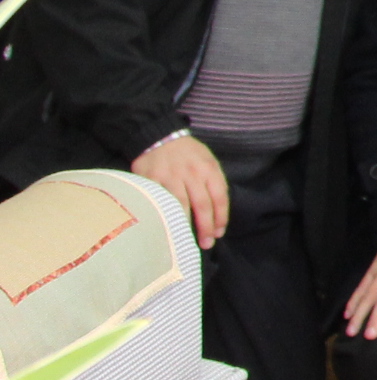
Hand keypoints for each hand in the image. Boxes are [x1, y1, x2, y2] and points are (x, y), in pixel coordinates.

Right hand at [133, 134, 228, 248]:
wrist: (160, 136)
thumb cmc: (187, 153)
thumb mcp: (207, 160)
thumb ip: (212, 182)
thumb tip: (217, 211)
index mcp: (209, 169)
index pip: (220, 197)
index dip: (221, 217)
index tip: (219, 233)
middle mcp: (192, 173)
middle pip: (203, 205)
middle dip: (206, 227)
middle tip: (206, 244)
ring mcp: (171, 176)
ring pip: (181, 205)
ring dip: (185, 226)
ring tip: (186, 241)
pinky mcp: (152, 179)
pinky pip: (159, 201)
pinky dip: (162, 215)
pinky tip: (164, 227)